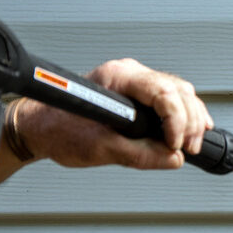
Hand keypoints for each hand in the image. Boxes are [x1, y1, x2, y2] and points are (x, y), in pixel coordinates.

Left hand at [11, 58, 214, 168]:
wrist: (39, 128)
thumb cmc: (58, 129)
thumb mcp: (100, 149)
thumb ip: (140, 155)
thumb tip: (172, 159)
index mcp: (118, 78)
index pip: (164, 93)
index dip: (178, 122)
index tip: (176, 146)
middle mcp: (130, 74)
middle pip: (179, 91)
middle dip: (191, 122)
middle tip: (188, 149)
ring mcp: (135, 82)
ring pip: (180, 94)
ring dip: (192, 120)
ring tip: (191, 145)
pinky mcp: (137, 94)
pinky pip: (172, 99)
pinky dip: (185, 116)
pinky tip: (192, 130)